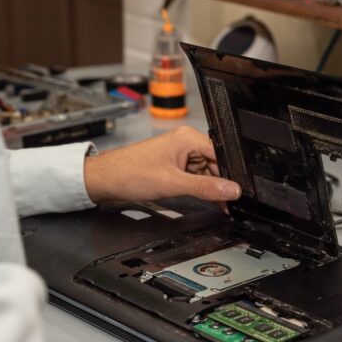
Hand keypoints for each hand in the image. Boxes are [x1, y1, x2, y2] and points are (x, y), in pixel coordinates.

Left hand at [84, 126, 241, 203]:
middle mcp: (185, 142)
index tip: (237, 193)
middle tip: (227, 204)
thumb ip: (205, 188)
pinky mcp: (172, 166)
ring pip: (205, 173)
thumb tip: (231, 190)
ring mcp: (179, 154)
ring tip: (213, 203)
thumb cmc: (129, 173)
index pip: (221, 155)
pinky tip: (201, 198)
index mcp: (188, 138)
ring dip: (208, 188)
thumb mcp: (173, 184)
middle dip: (220, 184)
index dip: (230, 175)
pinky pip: (193, 177)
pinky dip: (198, 188)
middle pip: (215, 165)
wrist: (104, 180)